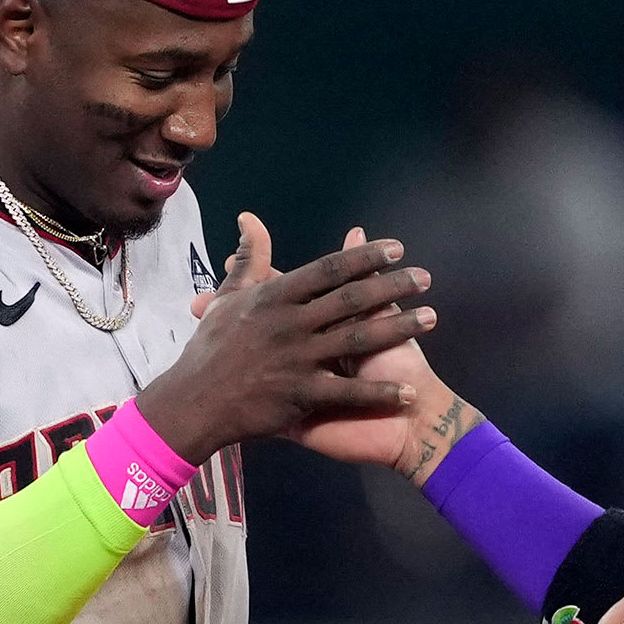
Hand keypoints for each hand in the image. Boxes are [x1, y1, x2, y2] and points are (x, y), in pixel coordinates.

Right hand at [138, 213, 434, 464]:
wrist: (193, 403)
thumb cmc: (212, 349)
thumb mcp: (229, 300)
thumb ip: (248, 260)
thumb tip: (249, 219)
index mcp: (275, 298)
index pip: (328, 270)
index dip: (364, 258)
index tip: (396, 249)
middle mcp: (289, 325)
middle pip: (351, 299)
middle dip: (392, 287)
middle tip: (426, 278)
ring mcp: (297, 361)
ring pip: (358, 340)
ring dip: (399, 328)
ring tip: (431, 319)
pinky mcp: (300, 397)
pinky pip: (348, 394)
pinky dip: (379, 393)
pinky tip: (409, 391)